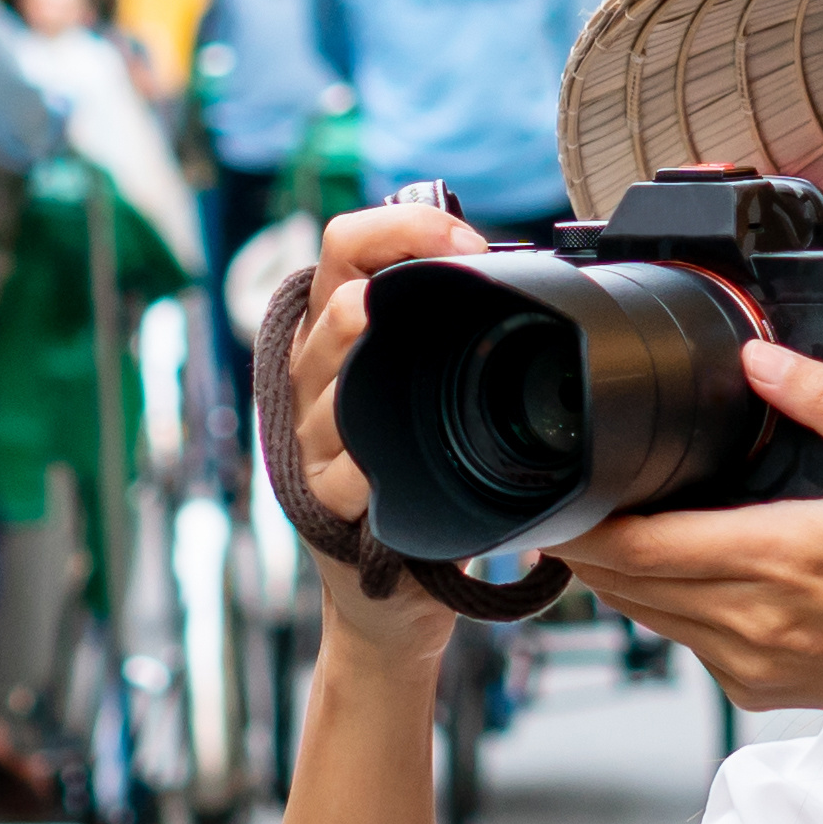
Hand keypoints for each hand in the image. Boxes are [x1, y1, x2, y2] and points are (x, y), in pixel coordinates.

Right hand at [283, 197, 484, 652]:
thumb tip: (511, 268)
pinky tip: (381, 470)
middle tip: (440, 300)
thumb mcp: (428, 393)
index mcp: (339, 335)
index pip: (346, 245)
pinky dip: (362, 470)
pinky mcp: (320, 501)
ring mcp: (311, 440)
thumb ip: (444, 331)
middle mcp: (313, 377)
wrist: (394, 595)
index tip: (468, 243)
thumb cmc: (417, 482)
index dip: (404, 228)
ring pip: (330, 384)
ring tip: (381, 340)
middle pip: (336, 308)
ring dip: (364, 366)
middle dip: (386, 297)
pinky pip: (339, 476)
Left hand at [567, 344, 822, 743]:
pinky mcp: (756, 687)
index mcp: (781, 556)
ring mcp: (750, 661)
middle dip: (587, 542)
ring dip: (620, 573)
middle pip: (623, 583)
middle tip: (573, 496)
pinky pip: (684, 640)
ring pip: (645, 615)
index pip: (641, 546)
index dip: (585, 521)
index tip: (563, 489)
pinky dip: (664, 603)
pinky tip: (682, 565)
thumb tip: (759, 359)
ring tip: (612, 524)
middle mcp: (752, 617)